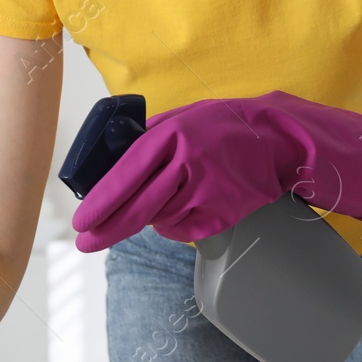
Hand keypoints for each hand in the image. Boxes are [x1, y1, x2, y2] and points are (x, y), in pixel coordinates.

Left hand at [71, 89, 361, 252]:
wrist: (280, 139)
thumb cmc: (223, 127)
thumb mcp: (182, 119)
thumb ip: (148, 140)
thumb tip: (107, 168)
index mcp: (172, 135)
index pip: (125, 173)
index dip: (100, 201)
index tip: (81, 220)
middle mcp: (187, 162)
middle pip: (137, 206)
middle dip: (107, 228)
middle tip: (86, 242)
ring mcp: (208, 190)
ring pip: (160, 220)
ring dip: (152, 217)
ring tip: (169, 197)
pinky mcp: (225, 212)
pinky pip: (185, 228)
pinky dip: (178, 223)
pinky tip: (189, 205)